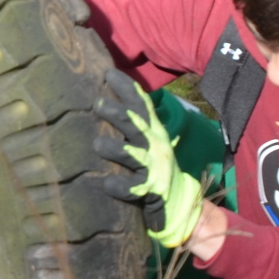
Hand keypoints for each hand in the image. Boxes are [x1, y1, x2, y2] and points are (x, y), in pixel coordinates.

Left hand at [91, 69, 207, 248]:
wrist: (180, 204)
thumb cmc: (153, 168)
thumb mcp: (146, 142)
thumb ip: (130, 124)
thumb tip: (99, 100)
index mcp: (153, 131)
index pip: (141, 105)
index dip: (127, 88)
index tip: (108, 73)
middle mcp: (155, 146)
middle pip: (136, 125)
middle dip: (118, 113)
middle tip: (97, 104)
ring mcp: (154, 168)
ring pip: (133, 155)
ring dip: (115, 148)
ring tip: (97, 144)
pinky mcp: (150, 191)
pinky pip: (132, 188)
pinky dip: (118, 185)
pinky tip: (107, 182)